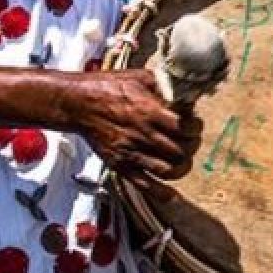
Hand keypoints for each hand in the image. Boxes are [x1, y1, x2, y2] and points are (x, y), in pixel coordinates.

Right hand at [61, 70, 198, 184]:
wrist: (77, 103)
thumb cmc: (106, 88)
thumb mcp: (140, 77)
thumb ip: (165, 85)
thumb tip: (186, 90)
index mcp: (149, 112)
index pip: (185, 127)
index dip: (195, 127)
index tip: (194, 125)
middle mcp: (142, 134)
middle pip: (181, 150)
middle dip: (191, 145)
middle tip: (190, 141)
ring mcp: (131, 152)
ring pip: (168, 170)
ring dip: (181, 167)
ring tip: (182, 159)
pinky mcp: (120, 165)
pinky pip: (144, 185)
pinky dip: (161, 193)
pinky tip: (171, 196)